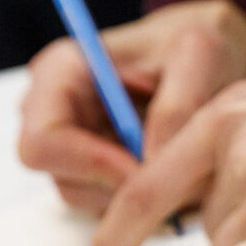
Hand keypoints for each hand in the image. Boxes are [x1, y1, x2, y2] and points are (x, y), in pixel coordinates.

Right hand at [16, 0, 245, 215]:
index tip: (145, 169)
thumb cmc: (193, 42)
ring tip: (179, 161)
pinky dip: (143, 196)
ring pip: (89, 198)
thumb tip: (151, 160)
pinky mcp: (91, 170)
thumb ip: (178, 104)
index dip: (91, 165)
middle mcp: (50, 112)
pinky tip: (170, 167)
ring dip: (135, 193)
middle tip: (172, 176)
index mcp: (59, 73)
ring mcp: (68, 146)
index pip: (43, 142)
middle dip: (119, 185)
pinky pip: (110, 203)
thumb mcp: (200, 53)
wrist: (203, 54)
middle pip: (64, 179)